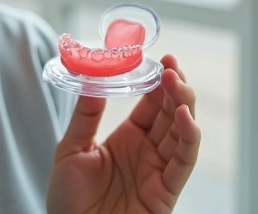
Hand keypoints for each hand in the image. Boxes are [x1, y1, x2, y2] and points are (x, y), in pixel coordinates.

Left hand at [47, 55, 200, 213]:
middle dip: (174, 87)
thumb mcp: (70, 151)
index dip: (157, 81)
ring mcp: (159, 170)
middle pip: (171, 113)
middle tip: (170, 65)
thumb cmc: (68, 203)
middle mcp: (148, 152)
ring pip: (182, 131)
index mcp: (127, 139)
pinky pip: (185, 161)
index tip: (160, 58)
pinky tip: (185, 115)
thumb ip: (85, 116)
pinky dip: (189, 137)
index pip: (150, 103)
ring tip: (176, 81)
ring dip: (183, 104)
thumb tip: (92, 77)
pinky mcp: (167, 190)